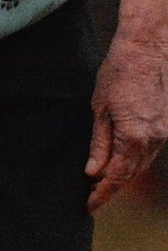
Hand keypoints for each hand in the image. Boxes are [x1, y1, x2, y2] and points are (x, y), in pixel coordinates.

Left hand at [86, 36, 167, 211]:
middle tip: (93, 197)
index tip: (89, 206)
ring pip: (144, 162)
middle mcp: (155, 137)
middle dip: (112, 188)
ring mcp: (166, 129)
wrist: (149, 43)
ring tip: (104, 182)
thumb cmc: (120, 72)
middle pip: (132, 174)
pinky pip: (152, 148)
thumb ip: (99, 144)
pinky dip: (136, 159)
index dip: (102, 195)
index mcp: (134, 137)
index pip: (117, 178)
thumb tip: (93, 172)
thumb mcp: (99, 110)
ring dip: (125, 174)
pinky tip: (122, 160)